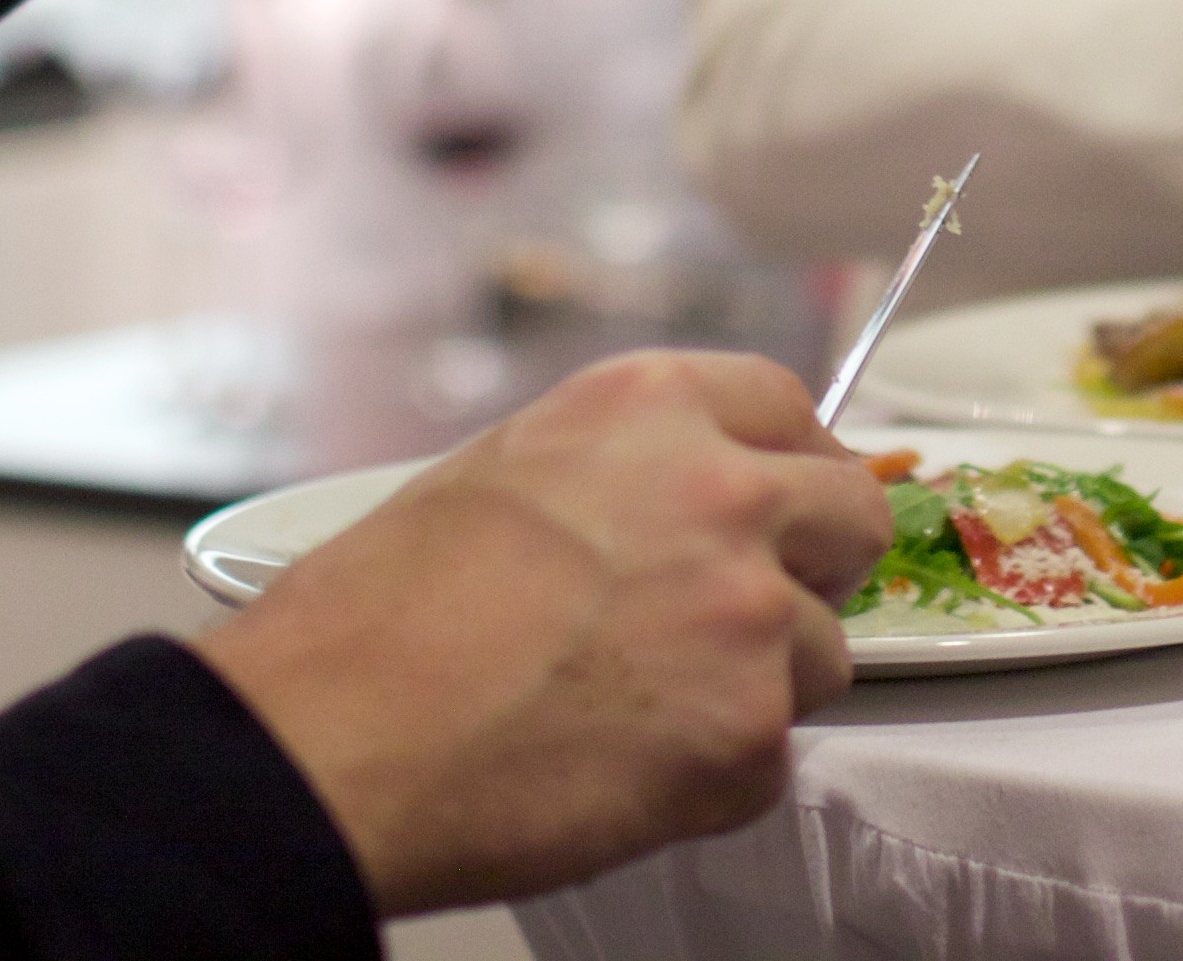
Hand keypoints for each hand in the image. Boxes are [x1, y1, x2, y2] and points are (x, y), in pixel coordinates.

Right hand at [196, 351, 890, 912]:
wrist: (334, 744)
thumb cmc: (374, 621)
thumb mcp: (501, 473)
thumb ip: (621, 472)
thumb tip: (682, 502)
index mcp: (651, 406)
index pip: (791, 411)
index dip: (784, 470)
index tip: (776, 508)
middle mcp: (721, 491)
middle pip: (849, 518)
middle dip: (807, 568)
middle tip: (733, 615)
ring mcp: (746, 613)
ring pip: (821, 652)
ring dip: (755, 685)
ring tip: (638, 708)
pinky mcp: (747, 733)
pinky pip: (772, 756)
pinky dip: (712, 776)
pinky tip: (620, 768)